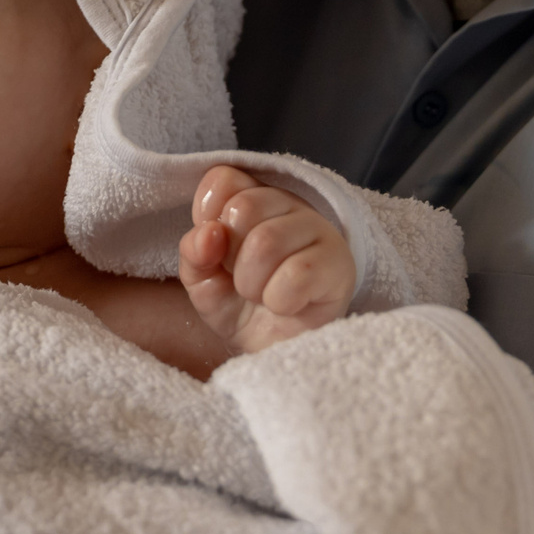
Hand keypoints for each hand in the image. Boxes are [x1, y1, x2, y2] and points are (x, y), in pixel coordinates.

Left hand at [179, 166, 357, 354]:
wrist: (270, 353)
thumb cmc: (239, 308)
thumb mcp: (202, 280)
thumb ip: (193, 253)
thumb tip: (209, 234)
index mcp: (254, 198)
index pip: (222, 180)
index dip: (207, 218)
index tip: (216, 252)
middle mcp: (289, 205)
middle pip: (242, 208)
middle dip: (230, 258)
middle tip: (243, 280)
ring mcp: (320, 231)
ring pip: (267, 241)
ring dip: (252, 284)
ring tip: (263, 296)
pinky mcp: (340, 266)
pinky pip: (297, 274)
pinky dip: (279, 300)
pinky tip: (287, 306)